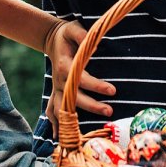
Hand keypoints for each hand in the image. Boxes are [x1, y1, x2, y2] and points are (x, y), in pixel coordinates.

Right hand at [45, 20, 114, 136]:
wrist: (53, 40)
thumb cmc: (67, 35)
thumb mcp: (73, 28)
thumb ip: (82, 35)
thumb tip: (94, 44)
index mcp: (65, 67)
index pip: (81, 79)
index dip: (96, 86)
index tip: (113, 90)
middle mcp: (59, 81)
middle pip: (73, 99)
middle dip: (91, 106)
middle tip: (110, 111)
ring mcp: (56, 89)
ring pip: (61, 109)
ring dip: (72, 121)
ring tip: (84, 132)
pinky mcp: (56, 93)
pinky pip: (53, 111)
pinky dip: (55, 124)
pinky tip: (59, 137)